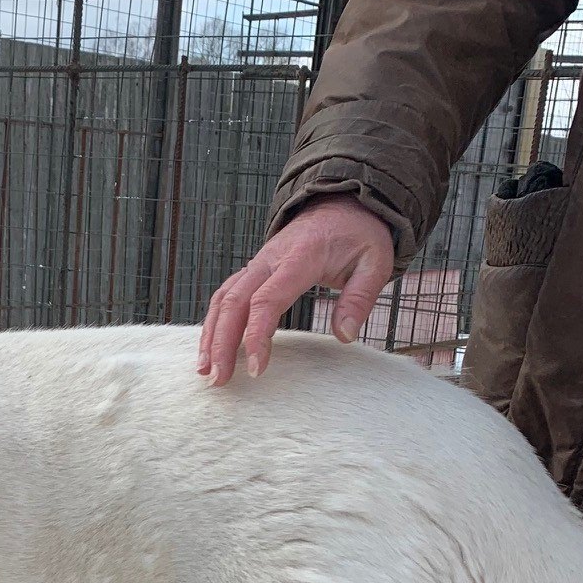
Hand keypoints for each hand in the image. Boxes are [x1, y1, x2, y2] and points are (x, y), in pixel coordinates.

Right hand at [197, 196, 395, 385]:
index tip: (256, 369)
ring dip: (211, 335)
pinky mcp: (254, 271)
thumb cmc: (358, 235)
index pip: (267, 299)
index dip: (257, 335)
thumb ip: (360, 298)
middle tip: (219, 379)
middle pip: (234, 302)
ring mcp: (258, 264)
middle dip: (222, 343)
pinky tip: (211, 348)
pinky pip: (226, 296)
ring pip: (223, 299)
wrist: (342, 204)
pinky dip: (215, 323)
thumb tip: (345, 336)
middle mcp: (270, 259)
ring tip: (207, 370)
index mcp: (300, 257)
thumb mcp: (375, 262)